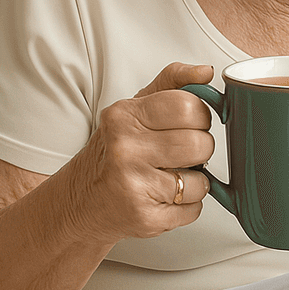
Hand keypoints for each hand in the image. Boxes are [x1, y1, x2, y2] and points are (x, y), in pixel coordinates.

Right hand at [65, 63, 215, 245]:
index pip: (189, 107)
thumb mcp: (136, 107)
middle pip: (201, 144)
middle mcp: (125, 149)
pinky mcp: (144, 217)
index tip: (191, 123)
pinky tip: (164, 198)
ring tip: (170, 177)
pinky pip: (194, 209)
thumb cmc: (117, 149)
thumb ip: (173, 83)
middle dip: (199, 150)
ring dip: (195, 181)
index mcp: (125, 116)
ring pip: (201, 181)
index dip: (200, 117)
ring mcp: (133, 185)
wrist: (82, 200)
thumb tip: (206, 72)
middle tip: (180, 153)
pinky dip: (187, 206)